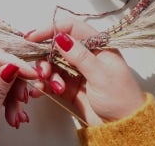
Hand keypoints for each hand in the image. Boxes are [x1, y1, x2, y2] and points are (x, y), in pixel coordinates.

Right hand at [24, 24, 147, 125]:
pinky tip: (42, 91)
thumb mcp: (101, 75)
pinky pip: (52, 80)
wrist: (122, 125)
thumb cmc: (120, 97)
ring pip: (53, 64)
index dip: (52, 29)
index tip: (33, 36)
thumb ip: (80, 56)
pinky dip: (45, 84)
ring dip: (47, 73)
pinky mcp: (69, 87)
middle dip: (46, 57)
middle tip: (43, 72)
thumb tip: (61, 37)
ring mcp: (77, 71)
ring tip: (52, 86)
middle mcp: (86, 55)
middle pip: (58, 47)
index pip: (73, 28)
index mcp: (99, 46)